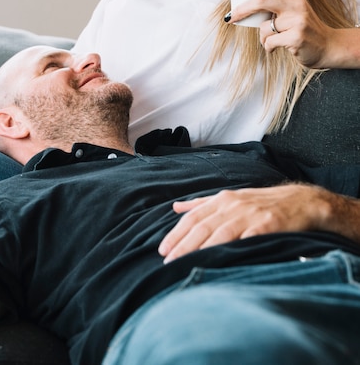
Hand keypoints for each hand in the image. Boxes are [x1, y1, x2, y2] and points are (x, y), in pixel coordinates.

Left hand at [158, 184, 332, 262]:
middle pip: (202, 227)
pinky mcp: (267, 226)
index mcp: (222, 199)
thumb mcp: (230, 198)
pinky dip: (234, 250)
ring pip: (220, 234)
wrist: (301, 201)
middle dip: (183, 245)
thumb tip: (176, 208)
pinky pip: (247, 240)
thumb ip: (202, 204)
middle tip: (168, 261)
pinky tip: (222, 261)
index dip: (176, 234)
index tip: (163, 249)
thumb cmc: (261, 203)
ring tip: (187, 265)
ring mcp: (250, 215)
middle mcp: (232, 206)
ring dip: (202, 250)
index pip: (193, 218)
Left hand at [226, 0, 333, 67]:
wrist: (327, 46)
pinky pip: (269, 42)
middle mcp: (297, 4)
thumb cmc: (300, 26)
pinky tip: (274, 47)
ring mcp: (298, 20)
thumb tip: (241, 1)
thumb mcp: (292, 8)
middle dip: (241, 10)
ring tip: (270, 39)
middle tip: (230, 18)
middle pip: (261, 1)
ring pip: (264, 27)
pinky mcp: (296, 37)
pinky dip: (267, 47)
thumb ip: (274, 2)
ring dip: (262, 37)